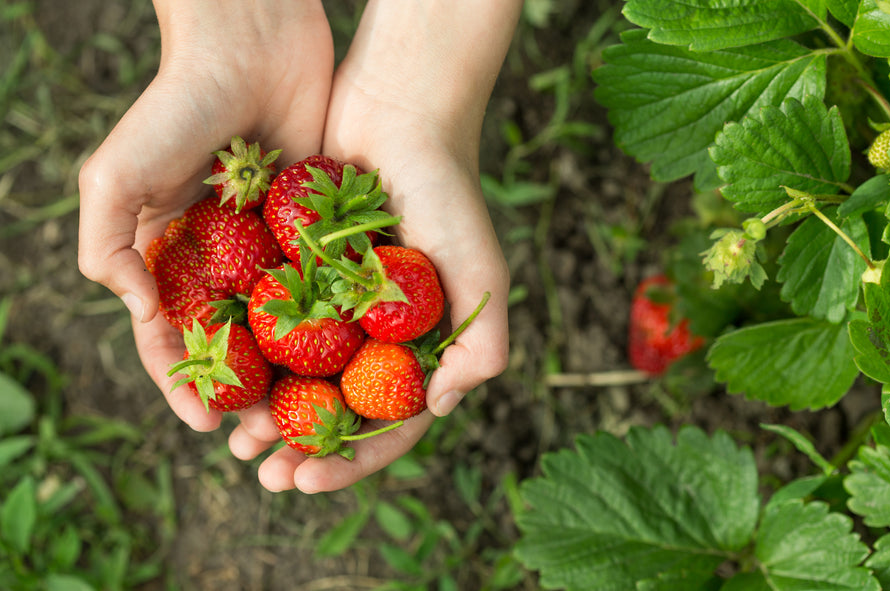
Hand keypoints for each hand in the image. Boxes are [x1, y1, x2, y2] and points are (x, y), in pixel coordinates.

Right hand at [77, 0, 334, 430]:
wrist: (253, 43)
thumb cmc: (176, 105)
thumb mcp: (116, 175)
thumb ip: (110, 246)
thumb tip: (141, 315)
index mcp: (168, 255)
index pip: (171, 337)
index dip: (184, 384)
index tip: (207, 423)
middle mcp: (220, 260)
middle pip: (232, 345)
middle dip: (244, 393)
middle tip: (266, 438)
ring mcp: (271, 248)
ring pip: (284, 328)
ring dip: (292, 375)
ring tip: (307, 418)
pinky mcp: (317, 230)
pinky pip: (326, 287)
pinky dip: (334, 326)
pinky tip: (350, 364)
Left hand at [227, 0, 519, 492]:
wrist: (397, 112)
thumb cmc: (448, 191)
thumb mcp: (481, 271)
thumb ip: (481, 345)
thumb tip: (437, 411)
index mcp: (424, 344)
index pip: (391, 423)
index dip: (352, 461)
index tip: (306, 482)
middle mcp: (380, 333)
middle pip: (339, 411)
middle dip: (302, 452)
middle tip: (263, 476)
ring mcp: (338, 306)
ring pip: (298, 378)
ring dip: (268, 416)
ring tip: (234, 443)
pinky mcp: (299, 274)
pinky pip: (269, 326)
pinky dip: (247, 358)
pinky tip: (218, 379)